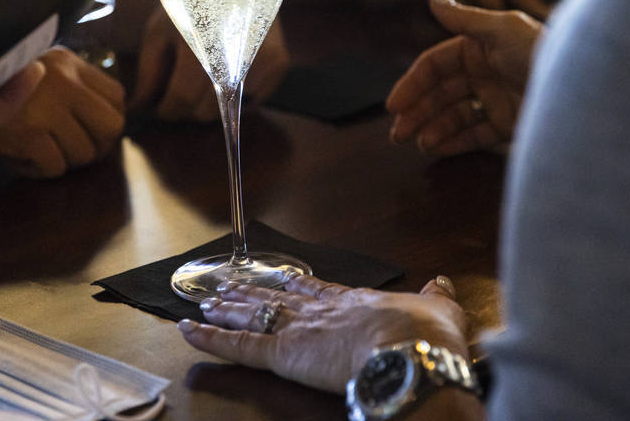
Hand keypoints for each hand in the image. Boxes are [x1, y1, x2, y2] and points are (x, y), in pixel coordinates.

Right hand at [0, 47, 125, 177]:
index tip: (90, 130)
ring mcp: (49, 108)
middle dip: (97, 146)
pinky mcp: (31, 135)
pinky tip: (19, 158)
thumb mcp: (33, 67)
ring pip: (83, 153)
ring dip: (62, 160)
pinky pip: (55, 168)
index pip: (117, 95)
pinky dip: (37, 171)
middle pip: (112, 127)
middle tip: (74, 151)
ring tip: (37, 150)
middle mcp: (65, 82)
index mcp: (68, 63)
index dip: (108, 119)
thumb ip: (66, 84)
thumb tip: (99, 116)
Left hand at [130, 7, 290, 122]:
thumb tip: (139, 108)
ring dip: (209, 104)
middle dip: (186, 108)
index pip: (183, 97)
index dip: (167, 110)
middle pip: (205, 109)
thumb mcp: (160, 28)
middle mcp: (238, 52)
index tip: (160, 107)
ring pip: (227, 108)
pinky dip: (236, 97)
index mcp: (202, 40)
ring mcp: (263, 58)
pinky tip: (226, 74)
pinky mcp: (280, 61)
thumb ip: (149, 72)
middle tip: (178, 90)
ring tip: (200, 79)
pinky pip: (252, 100)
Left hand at [179, 275, 467, 393]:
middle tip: (229, 285)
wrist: (411, 350)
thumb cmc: (426, 337)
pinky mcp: (283, 353)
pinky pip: (239, 347)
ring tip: (204, 303)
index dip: (296, 284)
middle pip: (277, 298)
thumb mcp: (439, 312)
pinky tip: (188, 330)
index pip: (317, 290)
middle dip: (252, 292)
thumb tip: (441, 283)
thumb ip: (436, 298)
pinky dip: (211, 339)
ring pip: (254, 316)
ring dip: (227, 311)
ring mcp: (298, 329)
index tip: (281, 275)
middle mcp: (321, 311)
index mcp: (354, 303)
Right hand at [386, 0, 543, 154]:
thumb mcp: (501, 30)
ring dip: (433, 129)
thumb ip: (463, 18)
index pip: (435, 66)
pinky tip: (437, 149)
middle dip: (418, 113)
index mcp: (478, 47)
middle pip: (440, 94)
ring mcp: (496, 99)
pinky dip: (455, 142)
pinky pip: (475, 135)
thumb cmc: (541, 52)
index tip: (394, 106)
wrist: (583, 90)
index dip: (412, 84)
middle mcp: (484, 73)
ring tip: (418, 144)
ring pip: (454, 116)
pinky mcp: (509, 124)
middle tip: (397, 135)